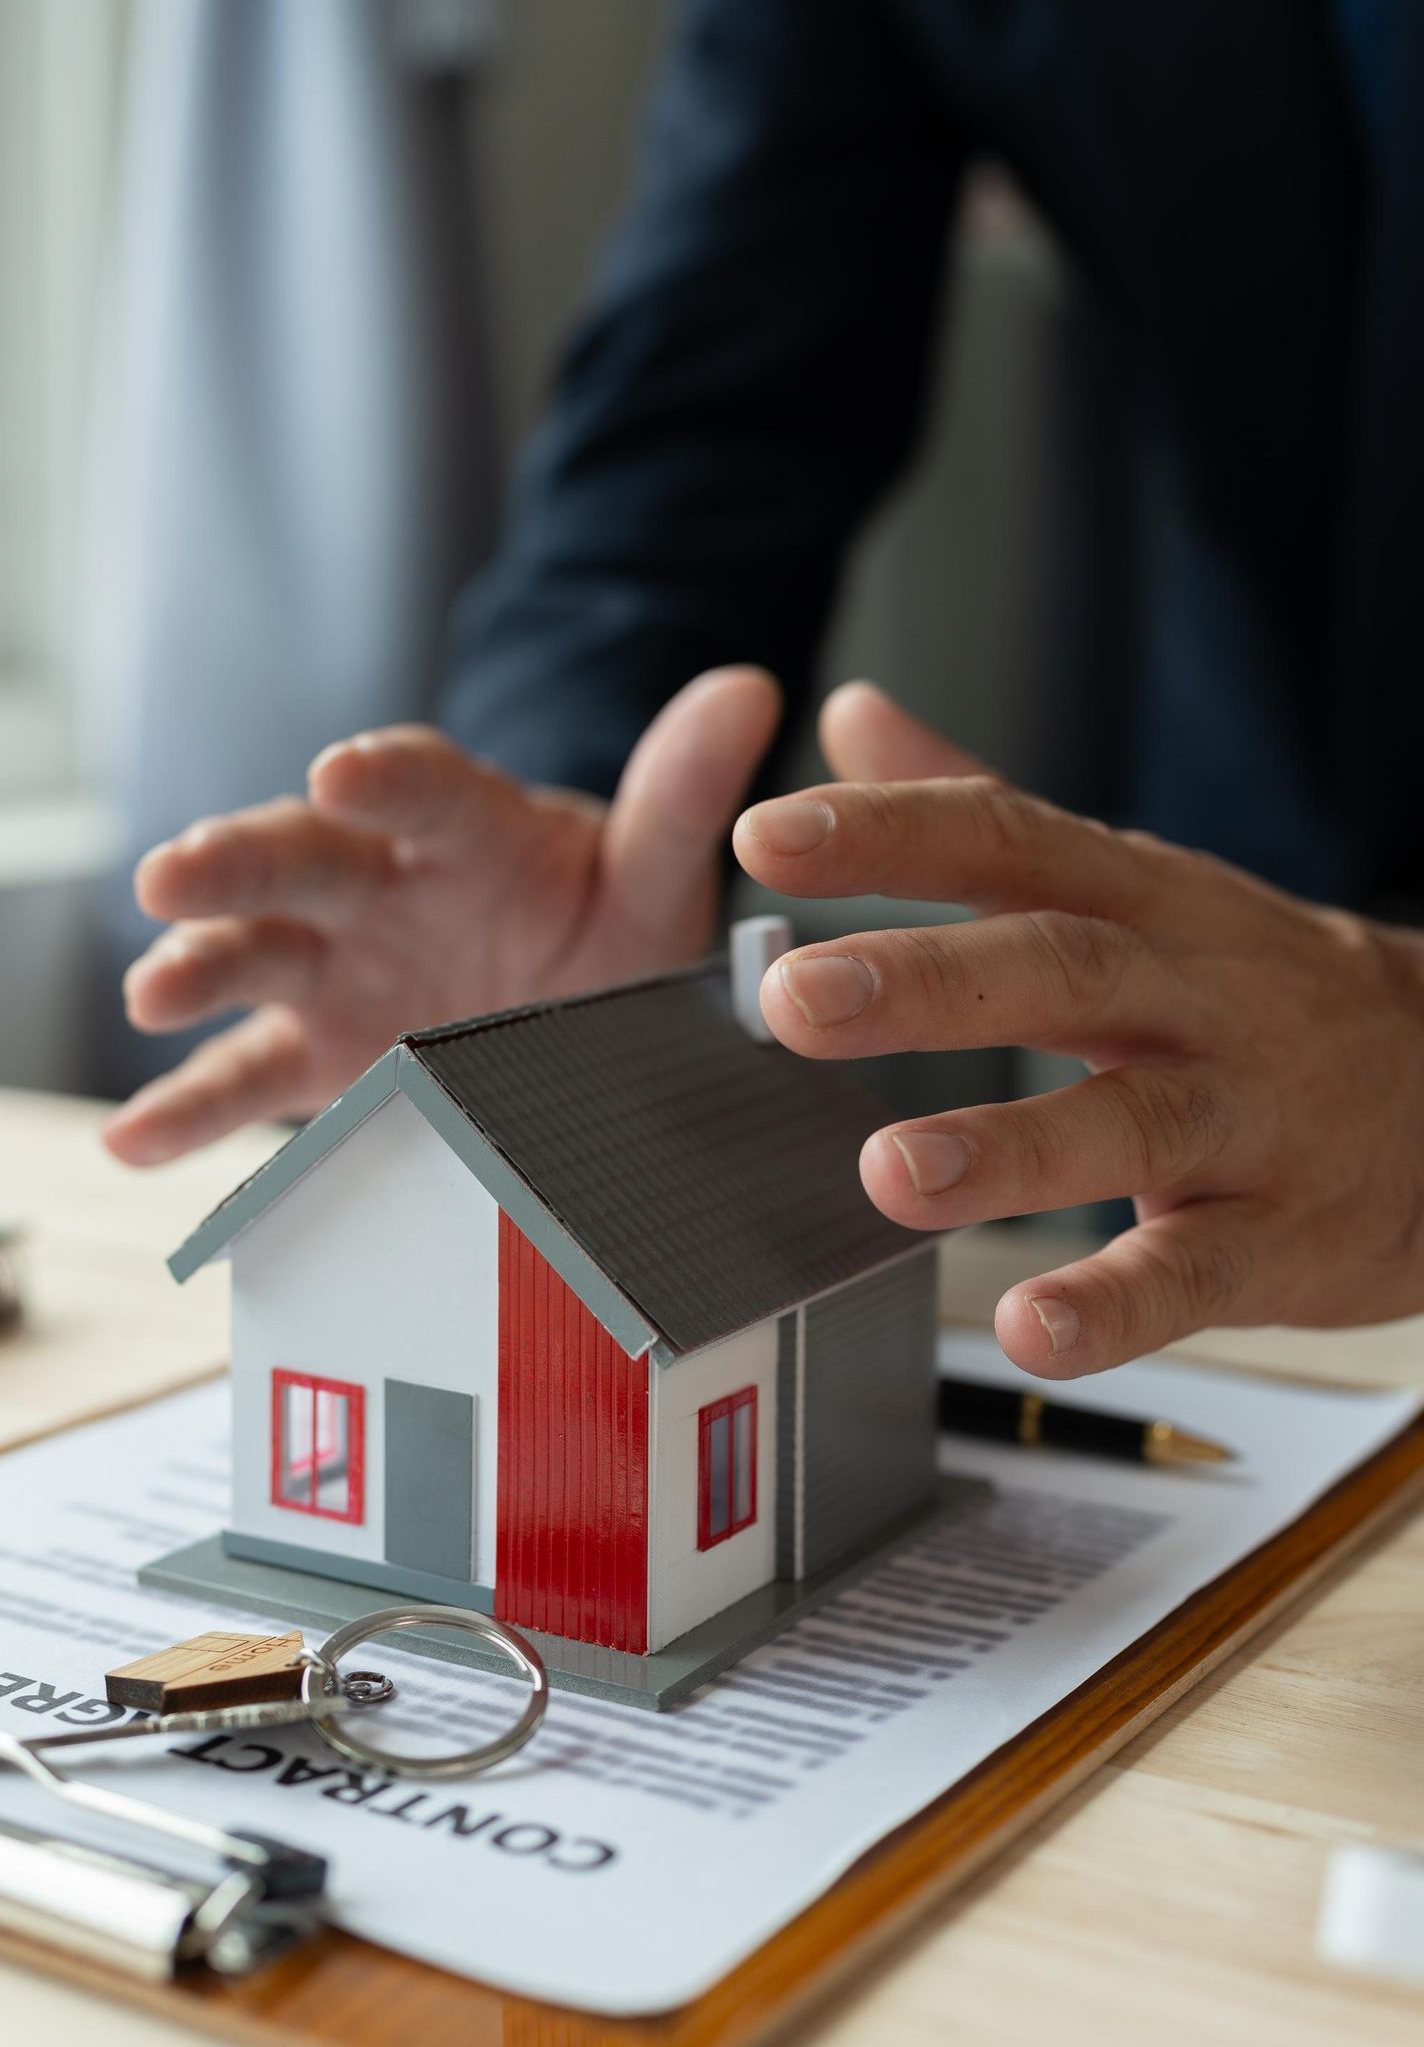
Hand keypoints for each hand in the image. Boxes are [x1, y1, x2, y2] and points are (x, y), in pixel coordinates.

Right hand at [104, 666, 781, 1166]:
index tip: (339, 771)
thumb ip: (681, 796)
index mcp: (464, 830)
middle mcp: (380, 889)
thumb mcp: (654, 874)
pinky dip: (185, 1111)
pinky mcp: (316, 1058)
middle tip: (169, 871)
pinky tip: (130, 1142)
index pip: (422, 788)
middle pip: (299, 861)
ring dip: (196, 968)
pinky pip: (245, 1082)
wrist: (573, 1008)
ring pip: (254, 959)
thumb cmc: (606, 922)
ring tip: (153, 996)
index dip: (383, 778)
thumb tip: (751, 686)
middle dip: (232, 863)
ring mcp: (337, 973)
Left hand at [735, 682, 1423, 1378]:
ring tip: (889, 1173)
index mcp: (1138, 901)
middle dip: (925, 980)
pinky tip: (1032, 1329)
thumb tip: (849, 717)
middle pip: (1060, 967)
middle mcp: (1191, 994)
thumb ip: (984, 804)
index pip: (1006, 840)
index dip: (885, 834)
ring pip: (1132, 1119)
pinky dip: (1117, 1303)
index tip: (762, 835)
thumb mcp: (1136, 881)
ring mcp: (1246, 1115)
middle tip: (795, 996)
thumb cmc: (1259, 988)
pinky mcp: (1284, 1236)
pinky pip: (1200, 1270)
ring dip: (1008, 1148)